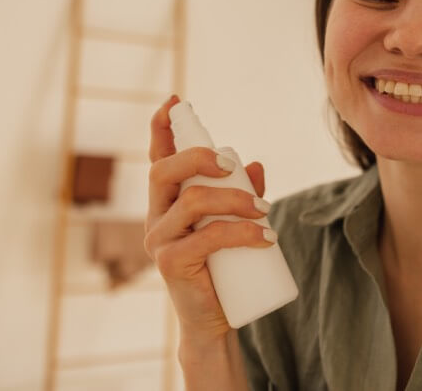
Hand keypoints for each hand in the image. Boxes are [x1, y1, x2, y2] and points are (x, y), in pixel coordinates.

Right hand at [144, 95, 274, 339]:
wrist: (214, 319)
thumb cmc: (222, 267)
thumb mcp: (235, 224)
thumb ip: (243, 194)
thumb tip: (257, 166)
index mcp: (166, 201)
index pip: (157, 159)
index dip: (160, 128)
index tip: (173, 102)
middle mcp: (155, 216)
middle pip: (164, 171)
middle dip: (199, 157)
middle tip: (233, 166)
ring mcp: (159, 240)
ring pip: (192, 201)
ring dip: (236, 200)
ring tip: (266, 212)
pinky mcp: (170, 264)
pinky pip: (207, 238)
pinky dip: (242, 232)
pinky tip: (266, 236)